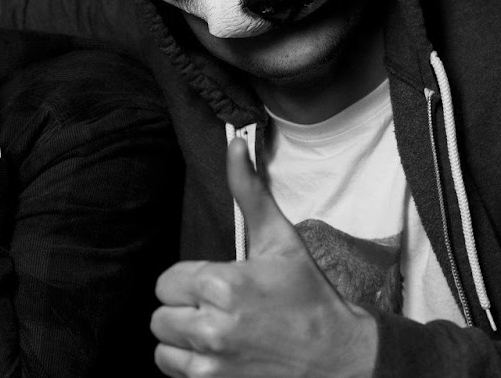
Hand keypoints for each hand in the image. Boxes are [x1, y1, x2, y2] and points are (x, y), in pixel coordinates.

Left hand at [150, 139, 377, 377]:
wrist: (340, 358)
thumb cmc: (308, 296)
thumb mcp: (279, 240)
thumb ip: (249, 191)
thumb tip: (234, 144)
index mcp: (222, 286)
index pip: (166, 282)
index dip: (188, 282)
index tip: (214, 287)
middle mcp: (212, 327)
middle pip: (160, 314)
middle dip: (183, 310)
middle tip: (216, 310)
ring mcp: (212, 364)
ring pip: (162, 347)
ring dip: (182, 340)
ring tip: (213, 332)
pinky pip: (174, 374)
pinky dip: (189, 365)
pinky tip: (216, 354)